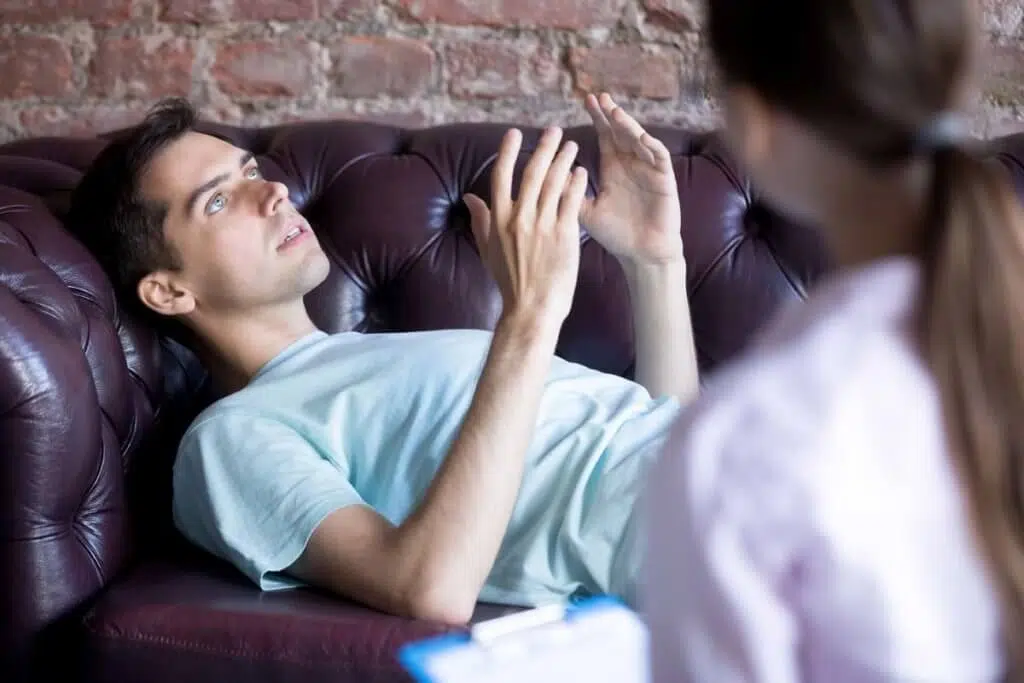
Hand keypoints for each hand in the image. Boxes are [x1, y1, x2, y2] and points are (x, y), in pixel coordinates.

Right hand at [464, 127, 588, 328]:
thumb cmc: (511, 282)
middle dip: (543, 148)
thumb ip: (480, 220)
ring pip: (554, 183)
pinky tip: (581, 172)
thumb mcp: (488, 250)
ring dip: (563, 160)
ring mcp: (542, 225)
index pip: (501, 176)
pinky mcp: (564, 234)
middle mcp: (519, 218)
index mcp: (499, 220)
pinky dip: (576, 184)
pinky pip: (571, 201)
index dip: (508, 152)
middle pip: (532, 173)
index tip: (515, 133)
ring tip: (571, 146)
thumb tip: (470, 197)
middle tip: (553, 131)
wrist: (532, 308)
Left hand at [581, 92, 682, 265]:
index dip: (598, 118)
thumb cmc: (615, 234)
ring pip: (639, 139)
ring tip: (614, 112)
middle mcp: (632, 164)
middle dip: (610, 114)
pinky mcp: (664, 180)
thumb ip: (568, 193)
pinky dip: (650, 145)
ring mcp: (649, 170)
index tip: (585, 101)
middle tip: (597, 97)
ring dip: (628, 125)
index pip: (605, 136)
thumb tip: (544, 176)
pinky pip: (659, 157)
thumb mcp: (585, 212)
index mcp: (613, 168)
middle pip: (621, 131)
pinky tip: (639, 136)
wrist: (641, 255)